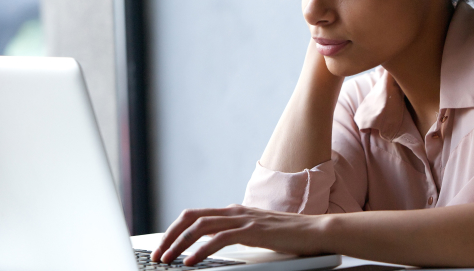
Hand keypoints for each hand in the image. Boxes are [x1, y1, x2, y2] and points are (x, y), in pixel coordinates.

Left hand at [150, 204, 327, 265]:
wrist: (315, 231)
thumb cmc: (289, 235)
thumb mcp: (256, 233)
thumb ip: (237, 234)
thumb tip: (215, 244)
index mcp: (234, 211)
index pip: (195, 215)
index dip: (175, 230)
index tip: (163, 247)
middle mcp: (235, 211)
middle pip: (191, 217)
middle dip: (170, 235)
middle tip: (158, 255)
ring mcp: (244, 219)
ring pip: (200, 226)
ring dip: (179, 244)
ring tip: (167, 260)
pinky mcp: (252, 231)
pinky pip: (219, 238)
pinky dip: (200, 250)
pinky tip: (191, 262)